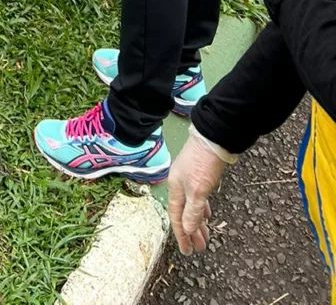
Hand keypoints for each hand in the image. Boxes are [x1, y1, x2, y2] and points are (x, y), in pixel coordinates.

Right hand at [168, 133, 226, 254]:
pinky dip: (201, 208)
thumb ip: (192, 211)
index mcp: (175, 188)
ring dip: (197, 221)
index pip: (176, 216)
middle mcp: (179, 184)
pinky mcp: (199, 174)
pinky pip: (197, 198)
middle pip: (183, 212)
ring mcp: (189, 178)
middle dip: (190, 231)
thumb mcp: (198, 190)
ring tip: (204, 236)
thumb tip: (186, 230)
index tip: (187, 251)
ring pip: (191, 206)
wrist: (213, 138)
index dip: (181, 234)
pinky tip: (207, 213)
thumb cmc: (203, 164)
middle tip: (199, 247)